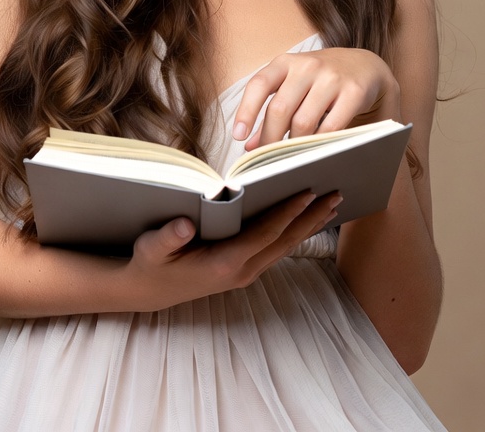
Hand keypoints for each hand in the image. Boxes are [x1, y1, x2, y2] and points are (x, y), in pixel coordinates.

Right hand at [124, 191, 341, 309]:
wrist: (148, 291)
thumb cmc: (150, 264)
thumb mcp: (151, 250)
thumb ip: (167, 238)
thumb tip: (185, 224)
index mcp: (224, 263)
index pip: (265, 234)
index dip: (287, 213)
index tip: (308, 192)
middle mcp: (241, 271)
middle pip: (285, 241)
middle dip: (311, 218)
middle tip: (336, 194)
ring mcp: (245, 273)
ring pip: (285, 246)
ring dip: (309, 225)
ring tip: (332, 204)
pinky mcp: (244, 270)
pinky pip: (277, 249)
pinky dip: (295, 232)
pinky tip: (307, 220)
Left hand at [232, 48, 400, 149]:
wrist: (365, 66)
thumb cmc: (320, 80)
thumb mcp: (293, 87)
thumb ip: (271, 113)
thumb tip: (249, 145)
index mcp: (286, 62)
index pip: (259, 85)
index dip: (246, 111)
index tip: (238, 136)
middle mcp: (307, 65)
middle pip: (280, 108)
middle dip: (270, 139)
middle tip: (266, 161)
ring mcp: (331, 77)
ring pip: (304, 121)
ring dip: (294, 145)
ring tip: (290, 158)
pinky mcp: (353, 91)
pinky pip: (331, 127)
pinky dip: (319, 144)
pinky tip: (314, 152)